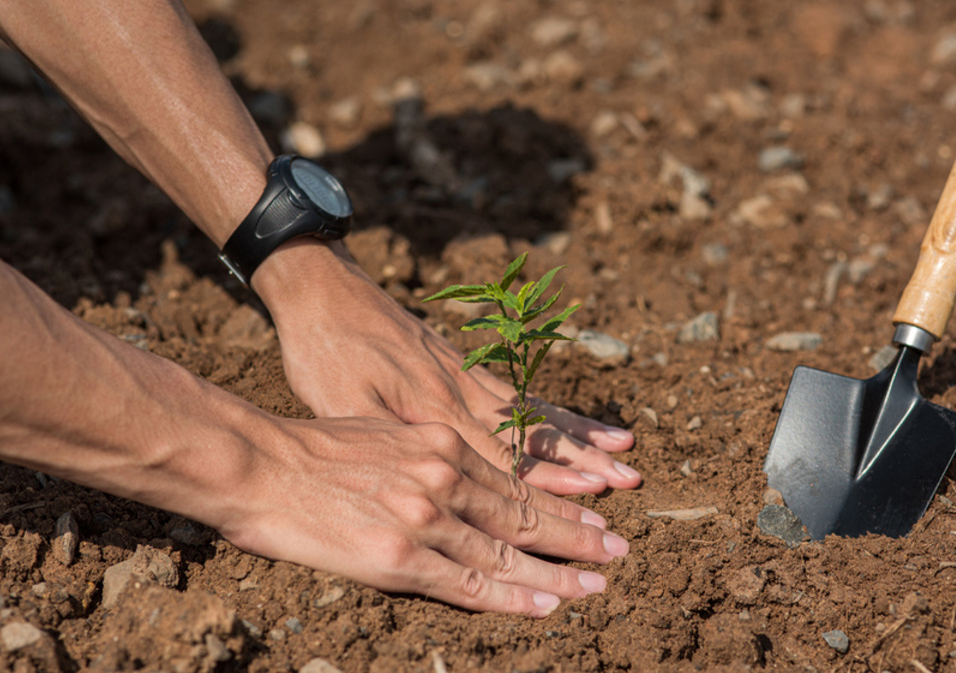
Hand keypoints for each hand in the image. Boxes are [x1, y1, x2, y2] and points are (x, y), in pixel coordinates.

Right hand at [222, 416, 629, 615]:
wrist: (258, 464)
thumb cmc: (313, 448)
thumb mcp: (386, 431)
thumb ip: (430, 457)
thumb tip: (464, 483)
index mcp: (442, 444)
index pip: (517, 481)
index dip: (560, 502)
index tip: (597, 516)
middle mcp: (444, 477)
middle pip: (524, 513)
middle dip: (578, 535)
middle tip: (619, 550)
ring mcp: (425, 518)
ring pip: (506, 551)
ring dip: (558, 571)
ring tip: (598, 584)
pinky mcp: (399, 557)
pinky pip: (469, 583)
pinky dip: (513, 596)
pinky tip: (547, 604)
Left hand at [253, 241, 641, 495]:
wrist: (323, 291)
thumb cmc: (325, 354)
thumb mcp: (342, 405)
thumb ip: (392, 440)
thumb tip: (437, 478)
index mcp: (434, 409)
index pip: (502, 453)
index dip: (548, 478)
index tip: (594, 495)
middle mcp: (463, 391)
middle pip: (532, 432)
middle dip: (583, 461)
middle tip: (631, 479)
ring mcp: (468, 375)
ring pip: (534, 410)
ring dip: (581, 434)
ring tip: (626, 447)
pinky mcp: (464, 363)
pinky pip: (521, 391)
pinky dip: (555, 409)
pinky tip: (578, 419)